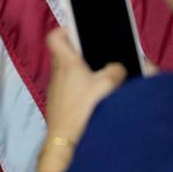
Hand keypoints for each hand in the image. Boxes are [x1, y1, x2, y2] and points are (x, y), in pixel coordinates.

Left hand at [44, 28, 125, 144]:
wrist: (67, 141)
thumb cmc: (84, 109)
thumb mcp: (108, 84)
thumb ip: (116, 70)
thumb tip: (117, 68)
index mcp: (66, 63)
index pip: (55, 37)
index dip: (66, 30)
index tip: (81, 31)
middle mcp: (57, 74)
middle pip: (66, 54)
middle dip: (84, 52)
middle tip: (103, 54)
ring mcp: (56, 90)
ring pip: (70, 73)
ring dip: (85, 72)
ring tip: (106, 75)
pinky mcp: (60, 105)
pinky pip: (71, 89)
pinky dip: (82, 88)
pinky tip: (98, 95)